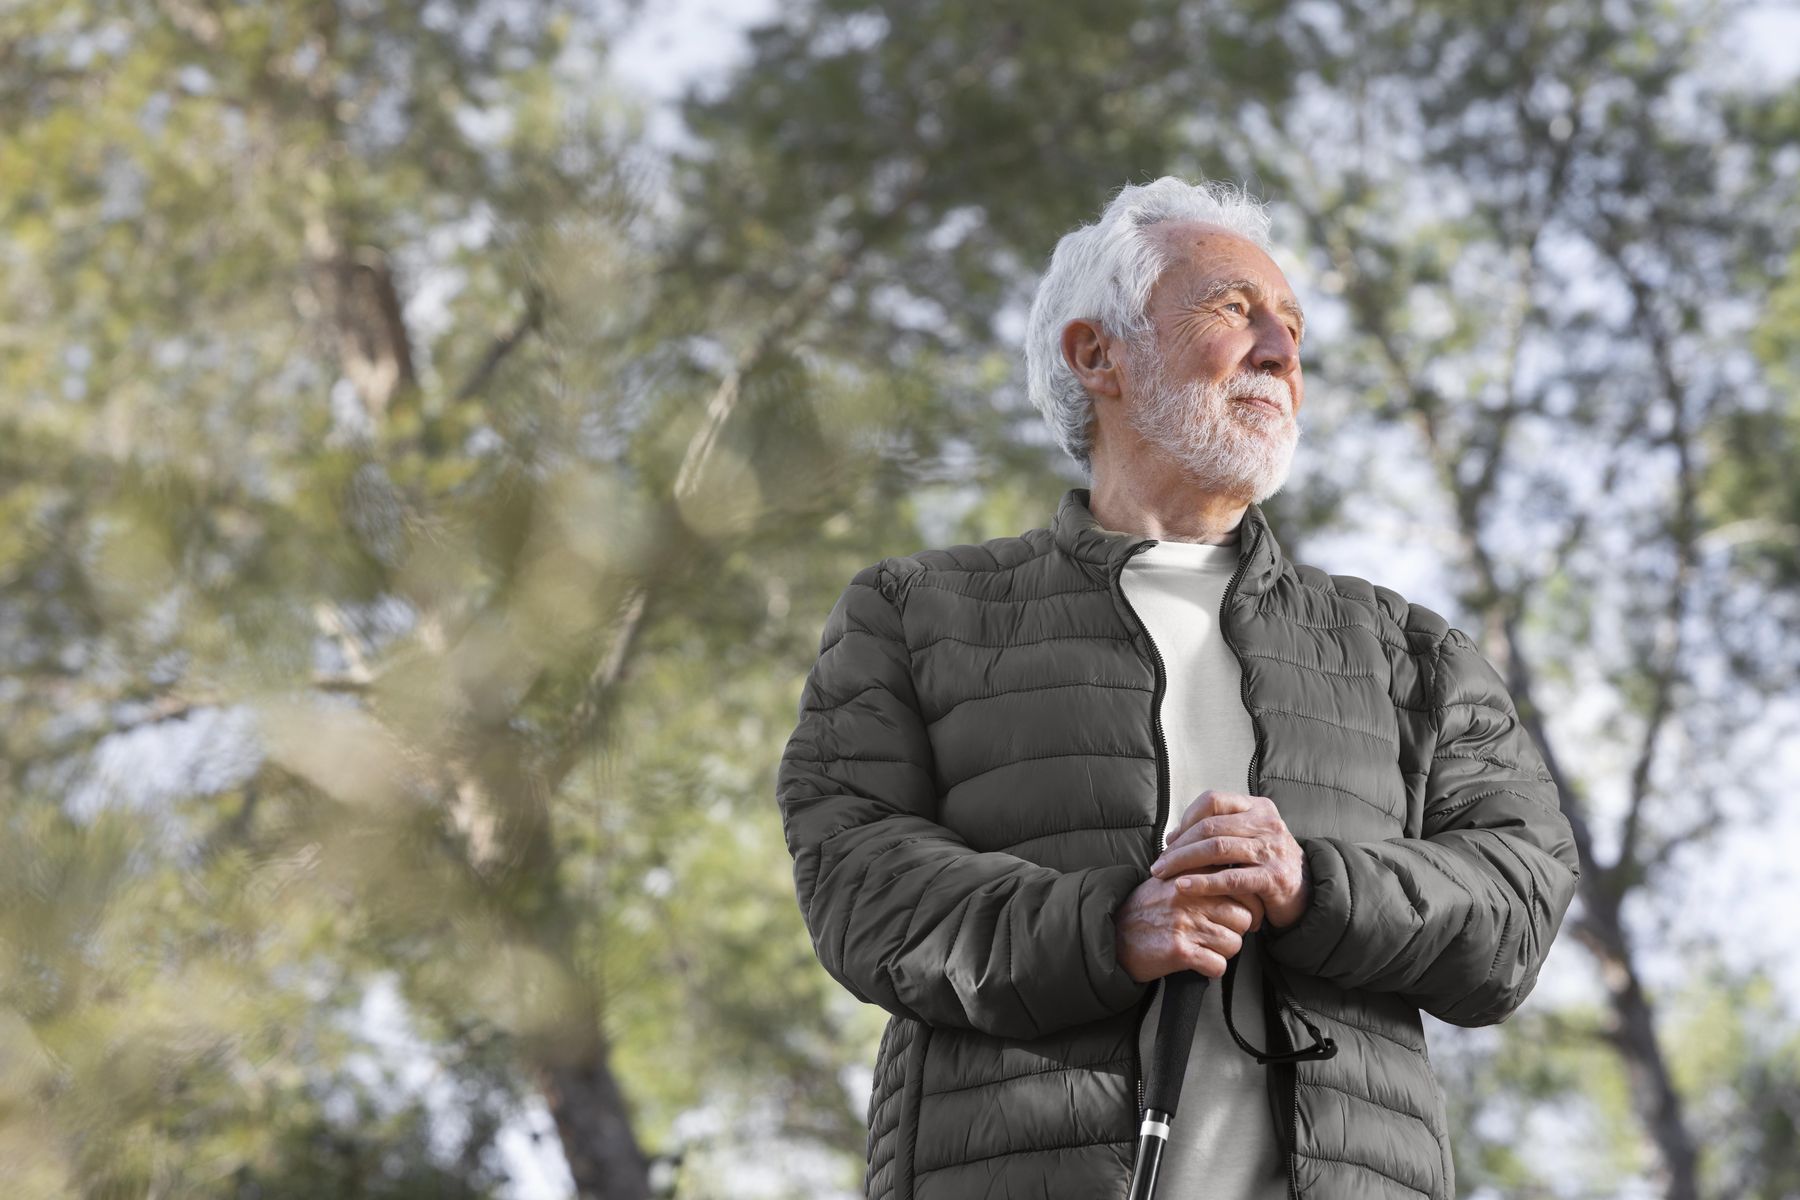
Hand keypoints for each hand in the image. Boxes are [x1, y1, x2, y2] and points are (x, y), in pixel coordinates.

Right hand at [1113, 873, 1264, 982]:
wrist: (1112, 935)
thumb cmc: (1145, 909)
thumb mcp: (1171, 878)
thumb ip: (1201, 874)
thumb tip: (1238, 877)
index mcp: (1192, 876)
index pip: (1243, 888)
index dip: (1249, 907)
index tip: (1244, 915)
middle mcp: (1191, 897)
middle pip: (1244, 918)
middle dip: (1236, 931)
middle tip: (1220, 935)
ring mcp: (1186, 923)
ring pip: (1234, 944)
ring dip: (1223, 951)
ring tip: (1205, 948)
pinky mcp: (1180, 951)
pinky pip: (1218, 965)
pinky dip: (1212, 968)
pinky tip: (1198, 962)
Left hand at [1149, 789, 1310, 929]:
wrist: (1304, 893)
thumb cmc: (1266, 864)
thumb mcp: (1246, 838)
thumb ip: (1215, 832)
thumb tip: (1172, 836)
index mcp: (1258, 807)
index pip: (1214, 800)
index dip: (1187, 818)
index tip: (1170, 840)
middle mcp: (1267, 824)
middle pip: (1210, 826)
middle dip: (1179, 845)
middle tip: (1158, 863)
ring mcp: (1272, 849)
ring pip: (1217, 849)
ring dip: (1183, 862)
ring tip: (1163, 874)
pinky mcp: (1274, 878)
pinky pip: (1230, 878)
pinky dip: (1203, 882)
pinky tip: (1183, 886)